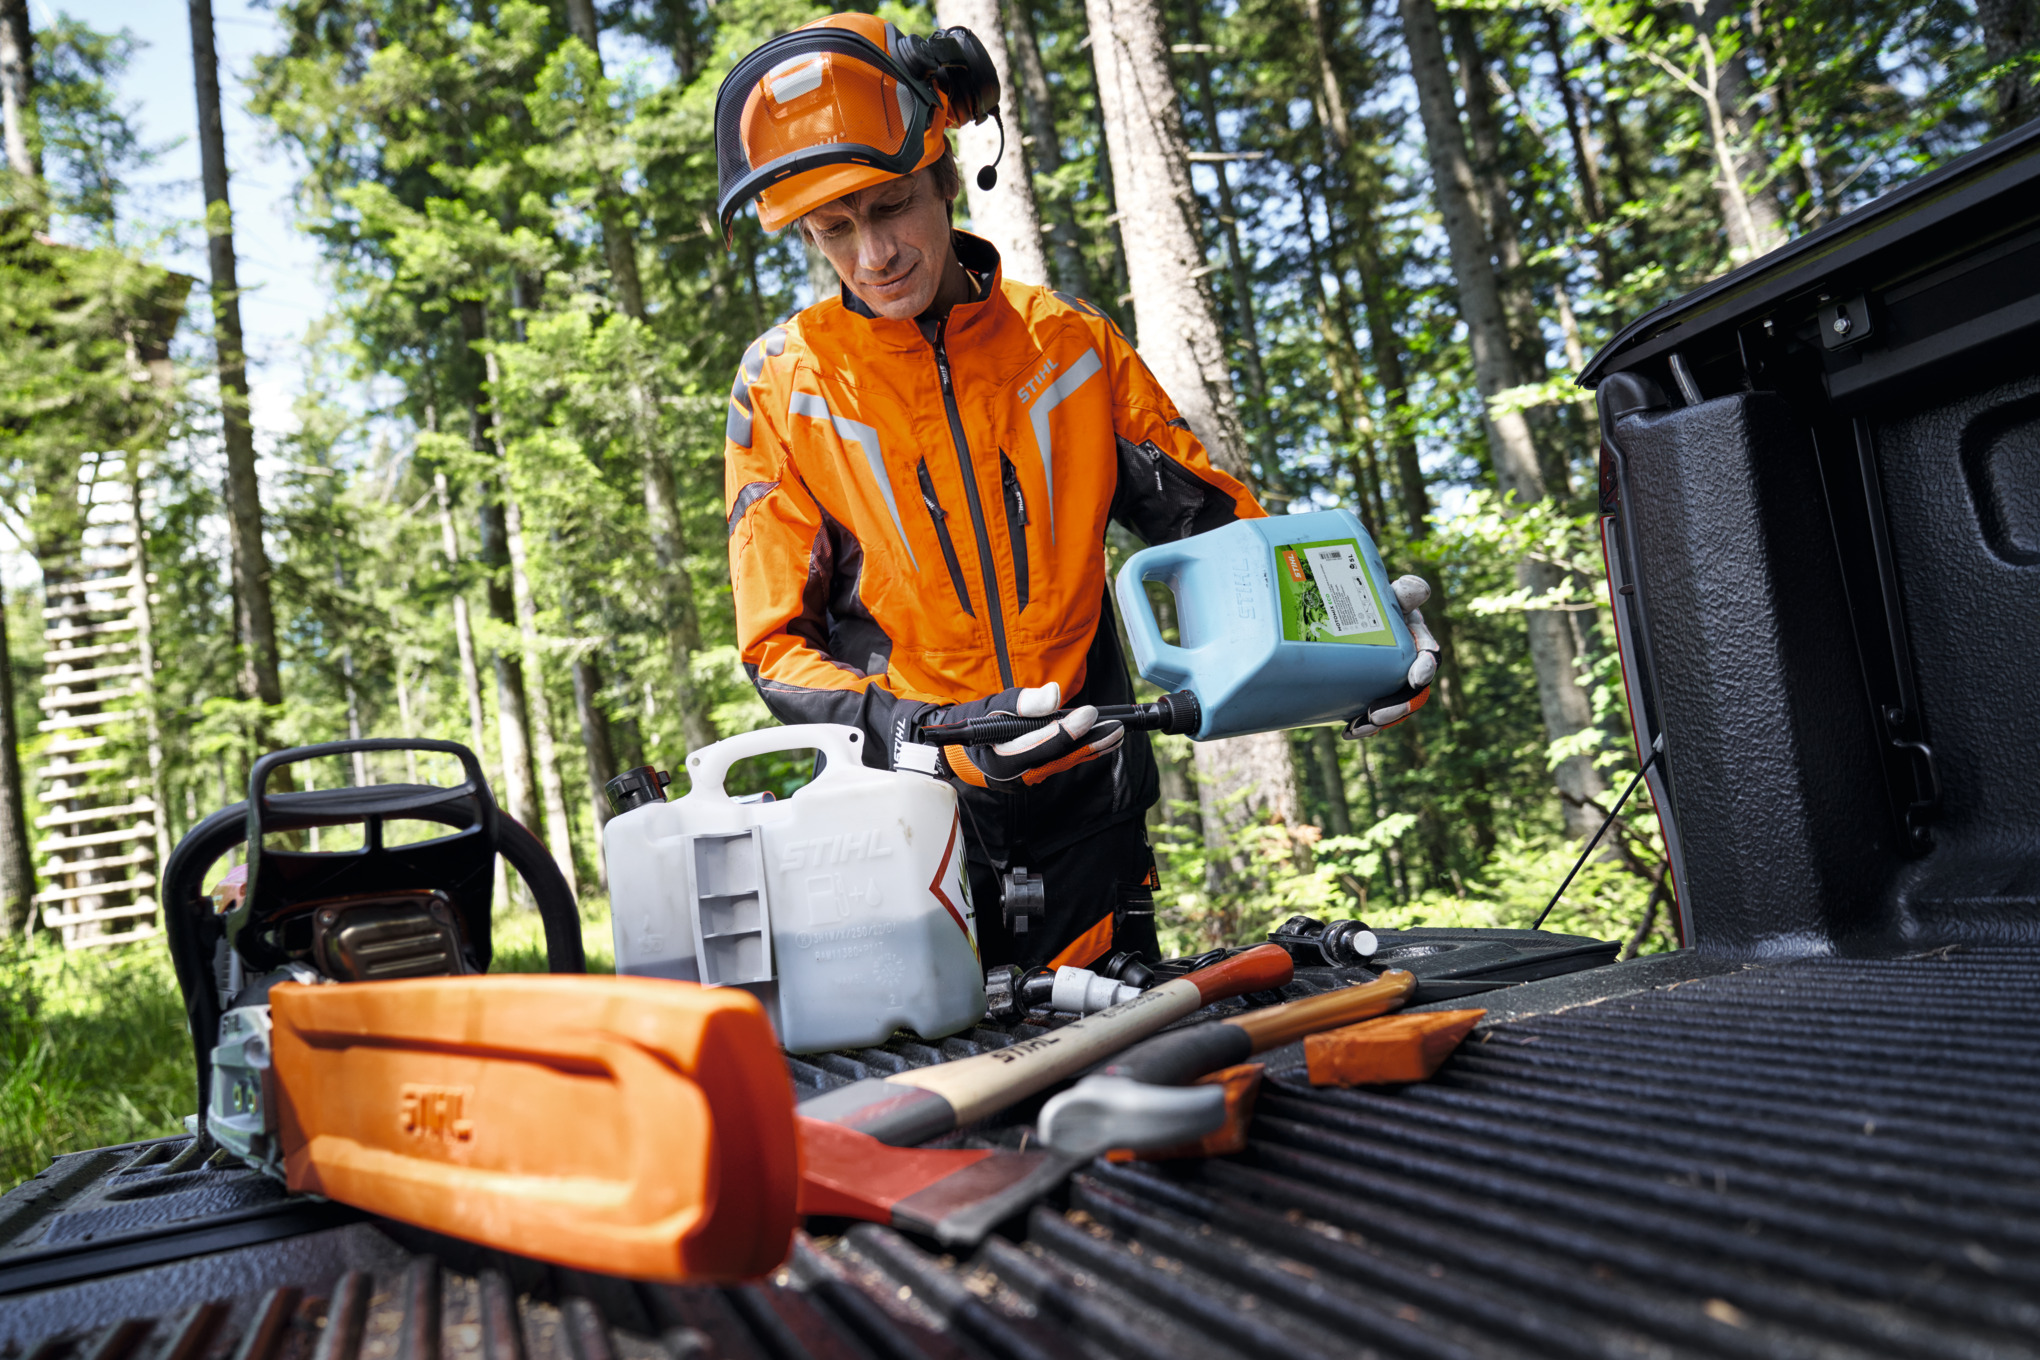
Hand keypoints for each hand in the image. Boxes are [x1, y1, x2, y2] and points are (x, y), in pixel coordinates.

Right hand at [938, 682, 1126, 786]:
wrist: (964, 745)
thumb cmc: (980, 719)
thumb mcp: (996, 704)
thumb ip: (1025, 701)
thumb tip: (1054, 696)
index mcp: (1001, 759)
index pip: (1041, 746)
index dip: (1068, 730)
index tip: (1090, 712)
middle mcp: (1015, 776)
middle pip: (1058, 759)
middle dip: (1090, 743)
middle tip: (1117, 729)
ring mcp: (1026, 780)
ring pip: (1062, 763)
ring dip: (1091, 748)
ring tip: (1116, 734)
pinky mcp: (1035, 776)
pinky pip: (1060, 764)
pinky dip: (1080, 752)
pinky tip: (1101, 742)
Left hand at [1345, 576, 1440, 739]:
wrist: (1347, 610)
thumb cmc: (1373, 599)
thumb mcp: (1388, 593)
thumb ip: (1404, 591)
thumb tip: (1419, 591)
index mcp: (1418, 640)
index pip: (1429, 656)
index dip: (1425, 668)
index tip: (1416, 677)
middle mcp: (1409, 664)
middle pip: (1414, 692)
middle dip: (1400, 707)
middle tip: (1377, 715)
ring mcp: (1391, 681)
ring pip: (1395, 707)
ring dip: (1380, 722)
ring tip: (1360, 728)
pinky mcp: (1372, 690)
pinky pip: (1373, 713)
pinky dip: (1363, 725)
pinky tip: (1348, 732)